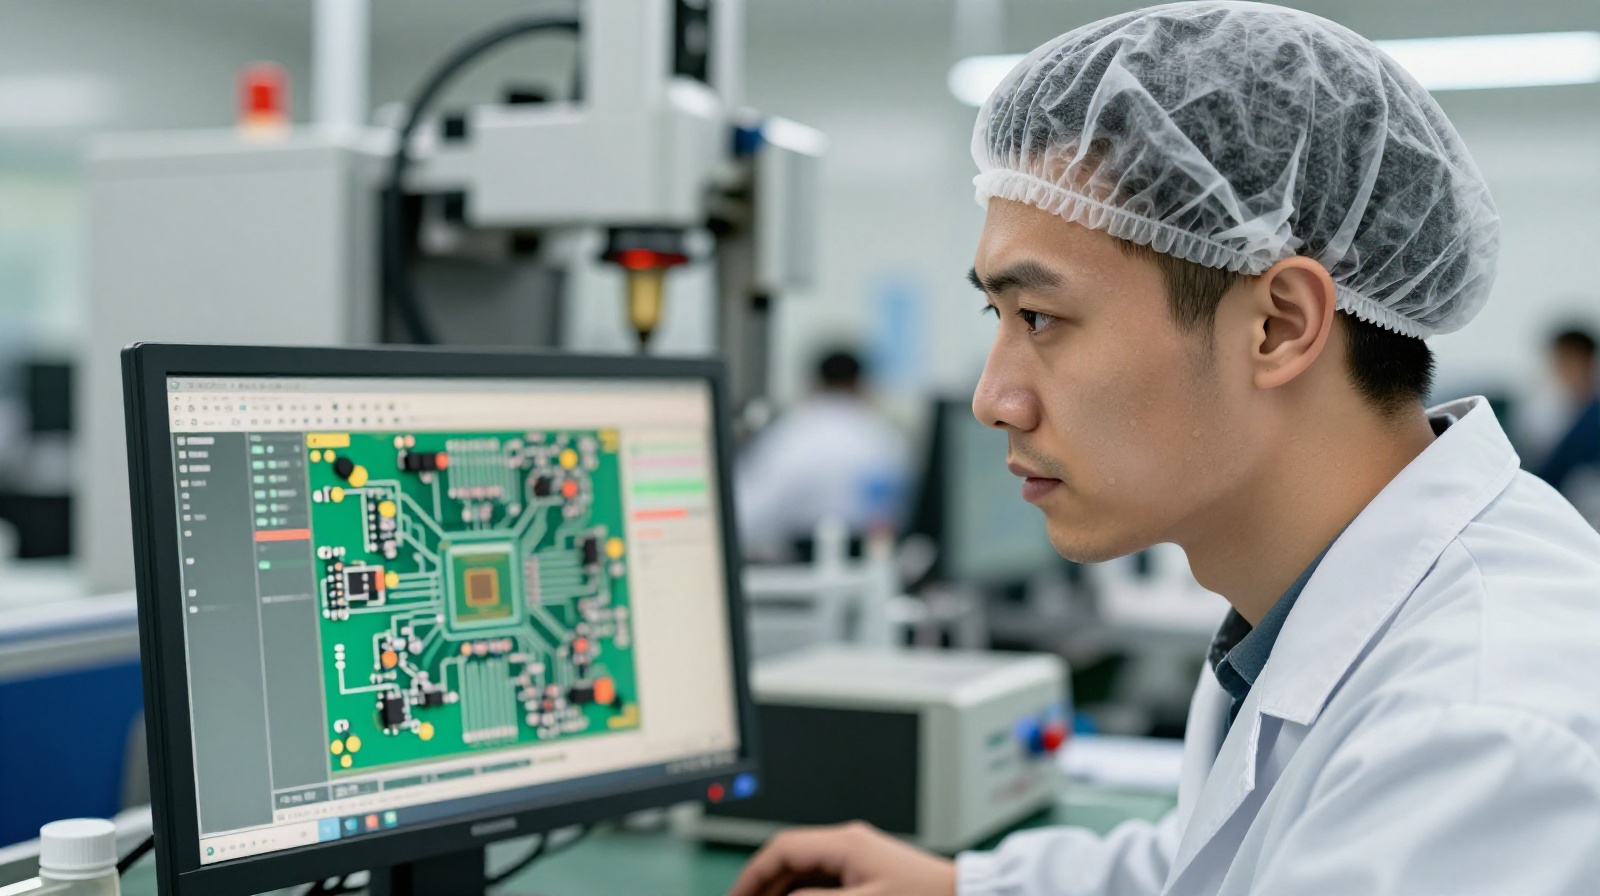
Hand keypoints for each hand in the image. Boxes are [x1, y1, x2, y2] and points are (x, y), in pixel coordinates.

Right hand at [727, 821, 956, 895]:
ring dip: (783, 889)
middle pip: (790, 857)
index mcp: (845, 842)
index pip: (782, 849)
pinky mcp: (866, 868)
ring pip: (804, 868)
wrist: (965, 895)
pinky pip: (822, 877)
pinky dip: (803, 892)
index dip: (754, 874)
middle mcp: (848, 842)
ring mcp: (857, 854)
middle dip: (764, 884)